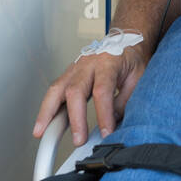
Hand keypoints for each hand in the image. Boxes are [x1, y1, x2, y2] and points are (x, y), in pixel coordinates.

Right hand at [32, 43, 147, 145]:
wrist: (125, 41)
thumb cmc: (131, 59)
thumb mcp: (139, 76)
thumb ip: (126, 99)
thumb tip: (113, 120)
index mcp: (109, 62)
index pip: (102, 90)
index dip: (103, 113)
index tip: (106, 131)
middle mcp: (88, 64)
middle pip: (75, 90)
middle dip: (75, 118)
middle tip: (79, 139)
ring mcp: (75, 68)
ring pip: (56, 89)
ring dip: (47, 112)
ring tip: (41, 131)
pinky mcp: (68, 75)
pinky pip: (54, 91)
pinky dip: (46, 108)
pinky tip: (42, 123)